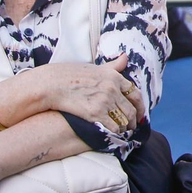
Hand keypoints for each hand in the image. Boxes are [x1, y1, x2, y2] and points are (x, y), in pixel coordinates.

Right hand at [28, 58, 145, 131]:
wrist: (52, 84)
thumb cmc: (70, 75)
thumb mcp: (95, 67)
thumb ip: (112, 66)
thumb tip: (126, 57)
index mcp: (114, 76)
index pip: (135, 93)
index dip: (139, 105)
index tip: (139, 113)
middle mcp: (112, 88)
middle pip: (131, 109)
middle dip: (134, 120)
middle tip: (132, 126)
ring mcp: (104, 101)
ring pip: (124, 120)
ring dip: (125, 128)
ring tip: (123, 132)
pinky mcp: (95, 113)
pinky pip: (113, 127)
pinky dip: (115, 133)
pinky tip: (112, 134)